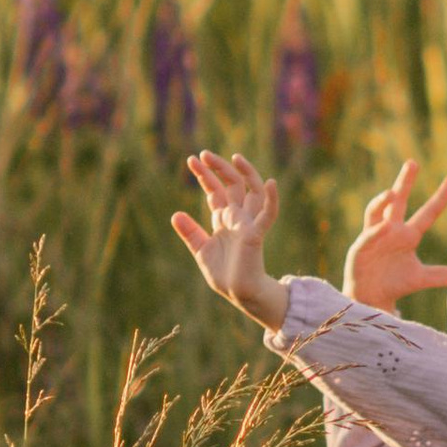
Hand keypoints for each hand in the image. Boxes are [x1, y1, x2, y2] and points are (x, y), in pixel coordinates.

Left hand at [172, 150, 289, 329]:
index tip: (192, 160)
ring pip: (252, 191)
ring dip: (246, 173)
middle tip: (204, 153)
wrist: (238, 293)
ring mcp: (248, 223)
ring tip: (235, 157)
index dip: (205, 176)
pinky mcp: (256, 234)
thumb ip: (190, 232)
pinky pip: (268, 214)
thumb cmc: (223, 274)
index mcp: (224, 220)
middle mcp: (237, 217)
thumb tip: (175, 214)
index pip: (215, 191)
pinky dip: (272, 199)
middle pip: (232, 185)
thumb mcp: (201, 250)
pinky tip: (271, 182)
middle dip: (219, 168)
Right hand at [343, 158, 446, 308]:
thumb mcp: (421, 278)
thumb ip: (441, 275)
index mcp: (408, 235)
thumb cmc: (395, 283)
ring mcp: (374, 236)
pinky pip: (368, 237)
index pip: (428, 212)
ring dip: (382, 201)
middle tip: (412, 163)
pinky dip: (375, 232)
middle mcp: (391, 230)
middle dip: (404, 182)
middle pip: (398, 201)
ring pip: (376, 212)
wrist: (371, 298)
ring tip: (391, 193)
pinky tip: (384, 227)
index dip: (440, 197)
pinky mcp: (360, 248)